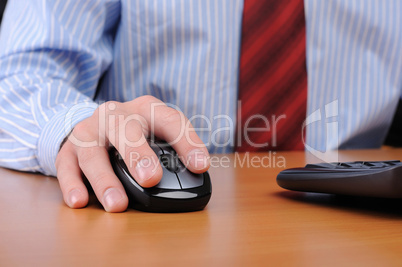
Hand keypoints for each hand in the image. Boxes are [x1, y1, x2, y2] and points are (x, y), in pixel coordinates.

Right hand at [55, 96, 209, 211]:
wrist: (99, 122)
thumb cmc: (136, 130)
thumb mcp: (159, 130)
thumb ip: (177, 149)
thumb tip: (197, 173)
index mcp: (146, 109)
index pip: (170, 120)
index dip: (187, 142)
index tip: (200, 166)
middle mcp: (116, 114)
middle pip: (125, 129)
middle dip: (137, 154)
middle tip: (151, 179)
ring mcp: (89, 130)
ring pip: (93, 152)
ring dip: (104, 179)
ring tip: (117, 204)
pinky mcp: (69, 147)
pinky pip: (66, 165)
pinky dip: (72, 184)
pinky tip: (80, 201)